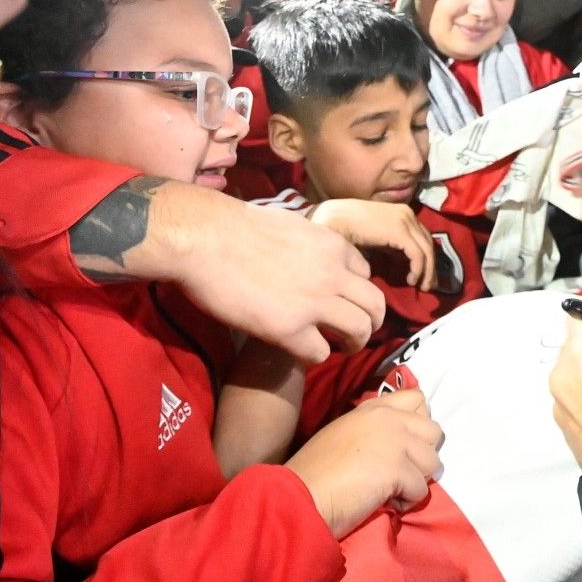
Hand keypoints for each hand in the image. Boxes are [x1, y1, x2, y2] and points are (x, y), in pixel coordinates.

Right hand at [179, 196, 387, 361]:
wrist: (205, 239)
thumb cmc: (233, 227)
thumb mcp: (289, 225)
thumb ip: (308, 243)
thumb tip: (305, 254)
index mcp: (333, 245)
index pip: (365, 273)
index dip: (356, 291)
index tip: (344, 300)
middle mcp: (333, 273)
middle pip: (375, 305)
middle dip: (371, 321)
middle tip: (355, 332)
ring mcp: (315, 302)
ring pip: (359, 330)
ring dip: (353, 343)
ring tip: (341, 348)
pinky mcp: (290, 329)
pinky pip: (320, 353)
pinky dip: (314, 356)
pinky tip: (301, 352)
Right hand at [285, 389, 442, 536]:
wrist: (301, 497)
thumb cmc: (315, 472)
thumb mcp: (343, 435)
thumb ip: (373, 430)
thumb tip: (400, 442)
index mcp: (373, 408)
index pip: (417, 399)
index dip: (417, 425)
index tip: (403, 445)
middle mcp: (388, 417)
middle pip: (434, 431)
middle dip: (422, 455)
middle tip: (399, 472)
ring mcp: (395, 440)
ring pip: (432, 462)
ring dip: (415, 481)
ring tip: (389, 490)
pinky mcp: (398, 468)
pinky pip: (421, 490)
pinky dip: (405, 503)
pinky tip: (383, 503)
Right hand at [308, 198, 435, 290]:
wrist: (332, 219)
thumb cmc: (348, 231)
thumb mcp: (376, 241)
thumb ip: (391, 249)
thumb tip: (403, 265)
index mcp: (402, 214)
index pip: (423, 238)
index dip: (428, 259)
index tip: (425, 278)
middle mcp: (407, 214)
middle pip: (428, 243)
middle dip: (431, 267)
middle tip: (428, 286)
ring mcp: (405, 219)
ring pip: (427, 250)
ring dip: (427, 271)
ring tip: (421, 286)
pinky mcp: (399, 230)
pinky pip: (417, 254)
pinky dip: (418, 269)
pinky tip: (410, 280)